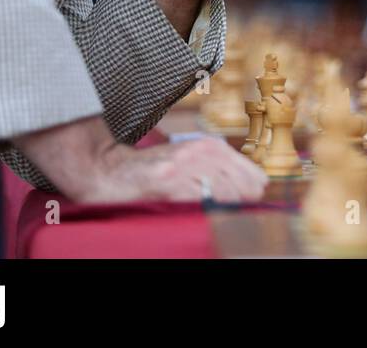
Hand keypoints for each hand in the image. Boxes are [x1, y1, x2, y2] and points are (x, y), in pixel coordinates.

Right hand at [14, 116, 266, 203]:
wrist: (110, 170)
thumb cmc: (154, 171)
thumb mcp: (192, 162)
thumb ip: (222, 172)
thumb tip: (257, 191)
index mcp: (213, 147)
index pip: (256, 178)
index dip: (254, 198)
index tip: (247, 210)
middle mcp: (203, 152)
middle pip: (246, 189)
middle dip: (242, 207)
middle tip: (228, 219)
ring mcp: (186, 165)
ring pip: (227, 195)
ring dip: (224, 212)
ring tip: (210, 217)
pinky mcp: (168, 181)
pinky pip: (200, 201)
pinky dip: (204, 212)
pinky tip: (194, 214)